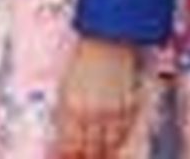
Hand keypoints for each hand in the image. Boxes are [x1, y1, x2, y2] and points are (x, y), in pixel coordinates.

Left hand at [55, 36, 137, 157]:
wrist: (107, 42)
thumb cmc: (82, 61)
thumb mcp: (65, 87)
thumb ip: (63, 114)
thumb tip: (61, 136)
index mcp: (71, 107)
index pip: (69, 146)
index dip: (67, 157)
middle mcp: (91, 113)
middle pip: (88, 150)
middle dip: (84, 158)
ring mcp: (111, 112)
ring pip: (107, 146)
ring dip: (101, 155)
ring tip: (97, 157)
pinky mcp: (127, 107)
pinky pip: (123, 135)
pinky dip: (117, 145)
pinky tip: (112, 149)